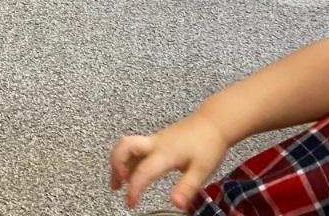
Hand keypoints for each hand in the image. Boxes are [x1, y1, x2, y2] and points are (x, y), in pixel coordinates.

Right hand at [109, 115, 228, 210]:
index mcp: (164, 153)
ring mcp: (153, 140)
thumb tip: (175, 204)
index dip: (134, 189)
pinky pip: (134, 148)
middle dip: (115, 165)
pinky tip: (130, 172)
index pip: (142, 171)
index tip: (130, 203)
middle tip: (116, 185)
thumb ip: (186, 188)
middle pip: (124, 147)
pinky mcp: (155, 139)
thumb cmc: (207, 146)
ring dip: (117, 162)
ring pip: (126, 146)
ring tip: (116, 183)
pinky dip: (126, 159)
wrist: (212, 123)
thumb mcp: (201, 171)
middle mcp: (154, 144)